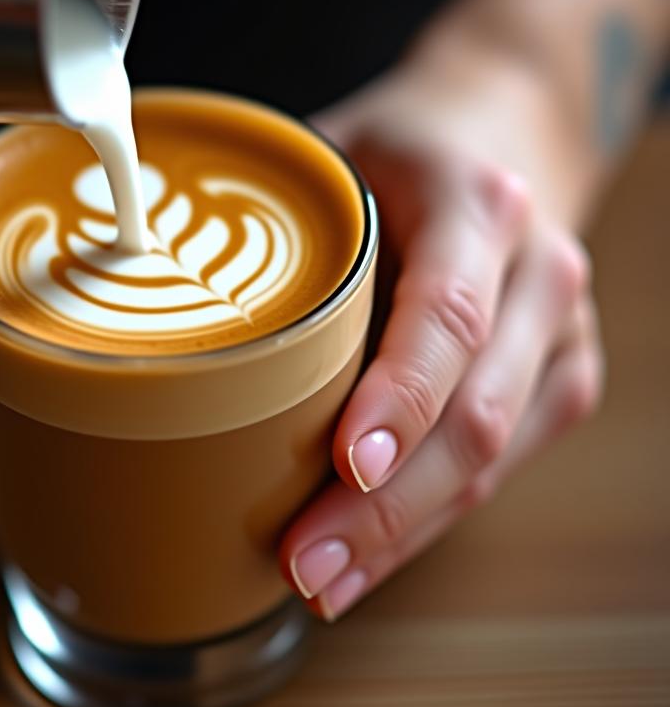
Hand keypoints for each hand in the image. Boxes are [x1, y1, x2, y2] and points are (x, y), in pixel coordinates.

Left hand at [279, 48, 604, 618]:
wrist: (508, 127)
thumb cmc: (405, 145)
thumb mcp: (337, 148)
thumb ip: (270, 211)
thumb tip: (147, 274)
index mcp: (475, 201)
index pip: (446, 312)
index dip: (398, 397)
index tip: (341, 468)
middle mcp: (536, 271)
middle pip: (472, 414)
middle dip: (384, 506)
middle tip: (303, 563)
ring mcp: (559, 332)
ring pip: (492, 460)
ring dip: (404, 532)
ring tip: (324, 579)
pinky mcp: (559, 377)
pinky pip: (502, 466)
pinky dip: (431, 516)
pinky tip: (372, 552)